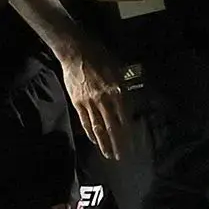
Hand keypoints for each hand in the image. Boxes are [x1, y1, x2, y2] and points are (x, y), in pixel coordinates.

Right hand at [61, 41, 130, 159]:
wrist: (77, 51)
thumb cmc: (100, 56)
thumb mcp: (119, 69)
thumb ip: (125, 88)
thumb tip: (131, 103)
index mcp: (117, 92)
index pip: (124, 118)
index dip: (128, 134)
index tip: (132, 145)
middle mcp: (105, 100)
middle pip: (112, 127)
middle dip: (117, 144)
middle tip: (121, 157)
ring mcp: (90, 103)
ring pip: (98, 128)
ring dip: (104, 143)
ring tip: (108, 154)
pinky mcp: (78, 102)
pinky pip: (85, 121)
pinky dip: (90, 133)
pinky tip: (94, 140)